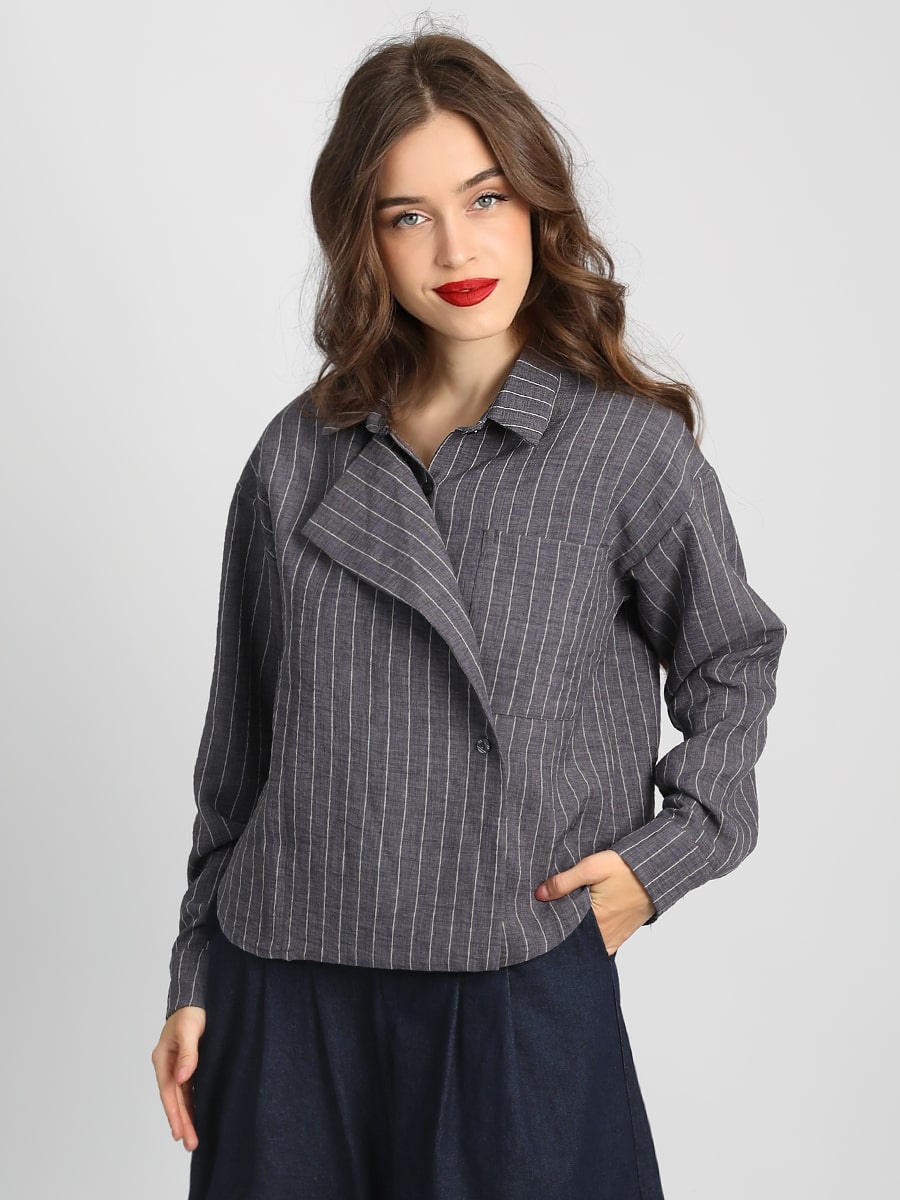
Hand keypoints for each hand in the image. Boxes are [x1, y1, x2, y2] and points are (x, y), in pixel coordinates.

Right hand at [151, 1005, 205, 1150]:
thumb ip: (188, 1053)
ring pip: (182, 1098)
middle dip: (182, 1122)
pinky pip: (190, 1090)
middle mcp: (169, 1066)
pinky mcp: (190, 1065)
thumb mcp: (189, 1029)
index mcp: (163, 1059)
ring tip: (192, 1139)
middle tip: (190, 1144)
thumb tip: (183, 1078)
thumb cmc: (191, 1012)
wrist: (196, 998)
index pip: (168, 1092)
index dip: (174, 1113)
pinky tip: (197, 1116)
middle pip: (175, 1100)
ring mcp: (178, 1067)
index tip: (179, 1133)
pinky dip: (192, 1104)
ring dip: (187, 1117)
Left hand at [535, 850, 655, 953]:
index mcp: (595, 922)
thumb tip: (539, 895)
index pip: (562, 931)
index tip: (538, 915)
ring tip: (563, 918)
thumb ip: (564, 882)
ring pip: (585, 942)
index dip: (549, 923)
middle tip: (547, 916)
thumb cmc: (627, 868)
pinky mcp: (620, 936)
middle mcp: (603, 937)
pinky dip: (587, 938)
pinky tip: (580, 925)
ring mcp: (613, 939)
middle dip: (559, 929)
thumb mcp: (592, 867)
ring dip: (574, 933)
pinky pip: (598, 944)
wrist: (656, 871)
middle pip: (573, 939)